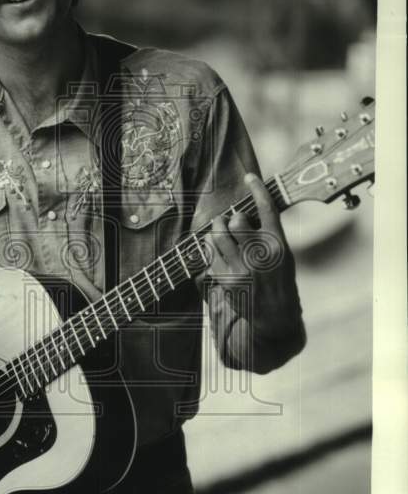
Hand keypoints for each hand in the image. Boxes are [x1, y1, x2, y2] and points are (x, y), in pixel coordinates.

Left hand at [202, 174, 298, 336]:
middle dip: (231, 219)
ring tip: (220, 232)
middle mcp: (259, 255)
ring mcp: (241, 268)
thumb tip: (246, 213)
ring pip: (217, 236)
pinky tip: (218, 251)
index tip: (249, 177)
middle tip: (231, 222)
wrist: (275, 316)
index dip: (257, 189)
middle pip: (236, 221)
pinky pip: (210, 254)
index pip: (266, 209)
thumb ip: (268, 234)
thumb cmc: (280, 281)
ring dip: (216, 230)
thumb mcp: (284, 256)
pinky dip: (211, 248)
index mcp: (278, 246)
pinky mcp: (225, 280)